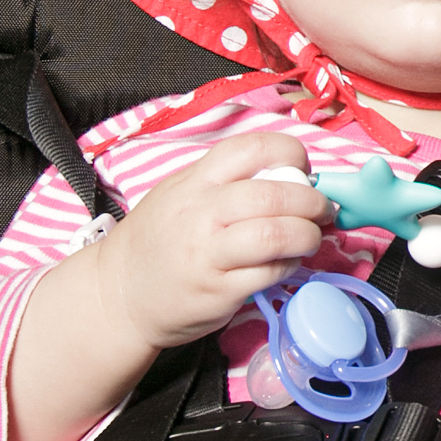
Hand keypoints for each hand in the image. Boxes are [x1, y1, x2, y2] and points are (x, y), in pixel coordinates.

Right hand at [6, 129, 330, 440]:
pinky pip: (269, 273)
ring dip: (308, 235)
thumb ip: (225, 181)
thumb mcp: (180, 193)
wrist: (118, 292)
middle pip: (273, 194)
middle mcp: (202, 212)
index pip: (253, 148)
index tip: (304, 169)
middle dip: (312, 200)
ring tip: (311, 237)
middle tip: (322, 209)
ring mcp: (209, 253)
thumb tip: (289, 175)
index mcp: (196, 180)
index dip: (292, 154)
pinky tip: (288, 263)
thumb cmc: (158, 239)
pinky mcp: (219, 291)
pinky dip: (290, 266)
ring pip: (276, 234)